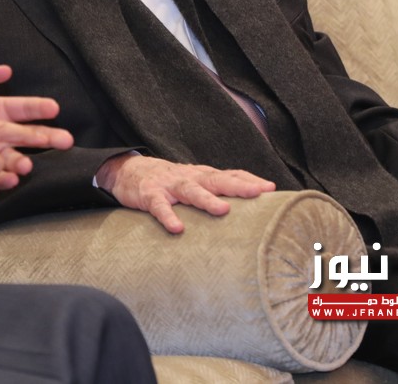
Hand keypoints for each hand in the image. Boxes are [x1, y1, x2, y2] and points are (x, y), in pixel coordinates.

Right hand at [95, 154, 275, 233]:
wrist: (127, 170)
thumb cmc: (168, 181)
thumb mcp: (193, 181)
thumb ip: (214, 191)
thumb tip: (247, 210)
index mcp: (202, 175)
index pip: (229, 174)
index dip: (249, 180)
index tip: (271, 188)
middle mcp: (189, 177)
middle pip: (216, 179)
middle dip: (238, 185)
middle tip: (259, 192)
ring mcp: (169, 185)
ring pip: (190, 190)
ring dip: (206, 199)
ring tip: (223, 210)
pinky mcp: (150, 194)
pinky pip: (159, 206)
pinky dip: (168, 216)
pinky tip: (177, 228)